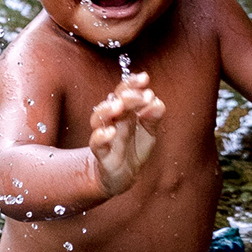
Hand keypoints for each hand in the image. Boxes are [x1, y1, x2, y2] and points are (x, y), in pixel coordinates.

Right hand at [87, 74, 164, 198]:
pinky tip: (110, 132)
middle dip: (125, 95)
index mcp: (125, 110)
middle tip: (139, 95)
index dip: (132, 83)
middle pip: (113, 101)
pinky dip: (101, 136)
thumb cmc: (135, 146)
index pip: (125, 91)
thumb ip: (154, 116)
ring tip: (119, 107)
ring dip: (107, 110)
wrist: (124, 174)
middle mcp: (112, 119)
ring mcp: (104, 135)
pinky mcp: (101, 153)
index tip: (144, 78)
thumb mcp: (150, 131)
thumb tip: (157, 102)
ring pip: (98, 118)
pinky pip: (95, 143)